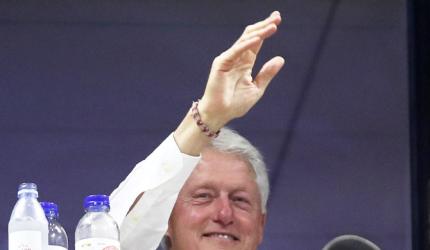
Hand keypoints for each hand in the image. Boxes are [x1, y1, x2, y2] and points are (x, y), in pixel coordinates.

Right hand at [199, 11, 284, 129]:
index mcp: (245, 63)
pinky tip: (258, 39)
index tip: (277, 20)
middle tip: (277, 16)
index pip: (256, 42)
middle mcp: (236, 57)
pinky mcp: (221, 63)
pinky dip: (247, 44)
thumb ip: (267, 73)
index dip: (266, 30)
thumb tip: (280, 59)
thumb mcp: (256, 88)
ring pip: (244, 41)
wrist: (219, 114)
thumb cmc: (235, 104)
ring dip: (259, 32)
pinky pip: (236, 51)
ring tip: (272, 25)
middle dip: (264, 25)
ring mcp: (228, 59)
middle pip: (251, 36)